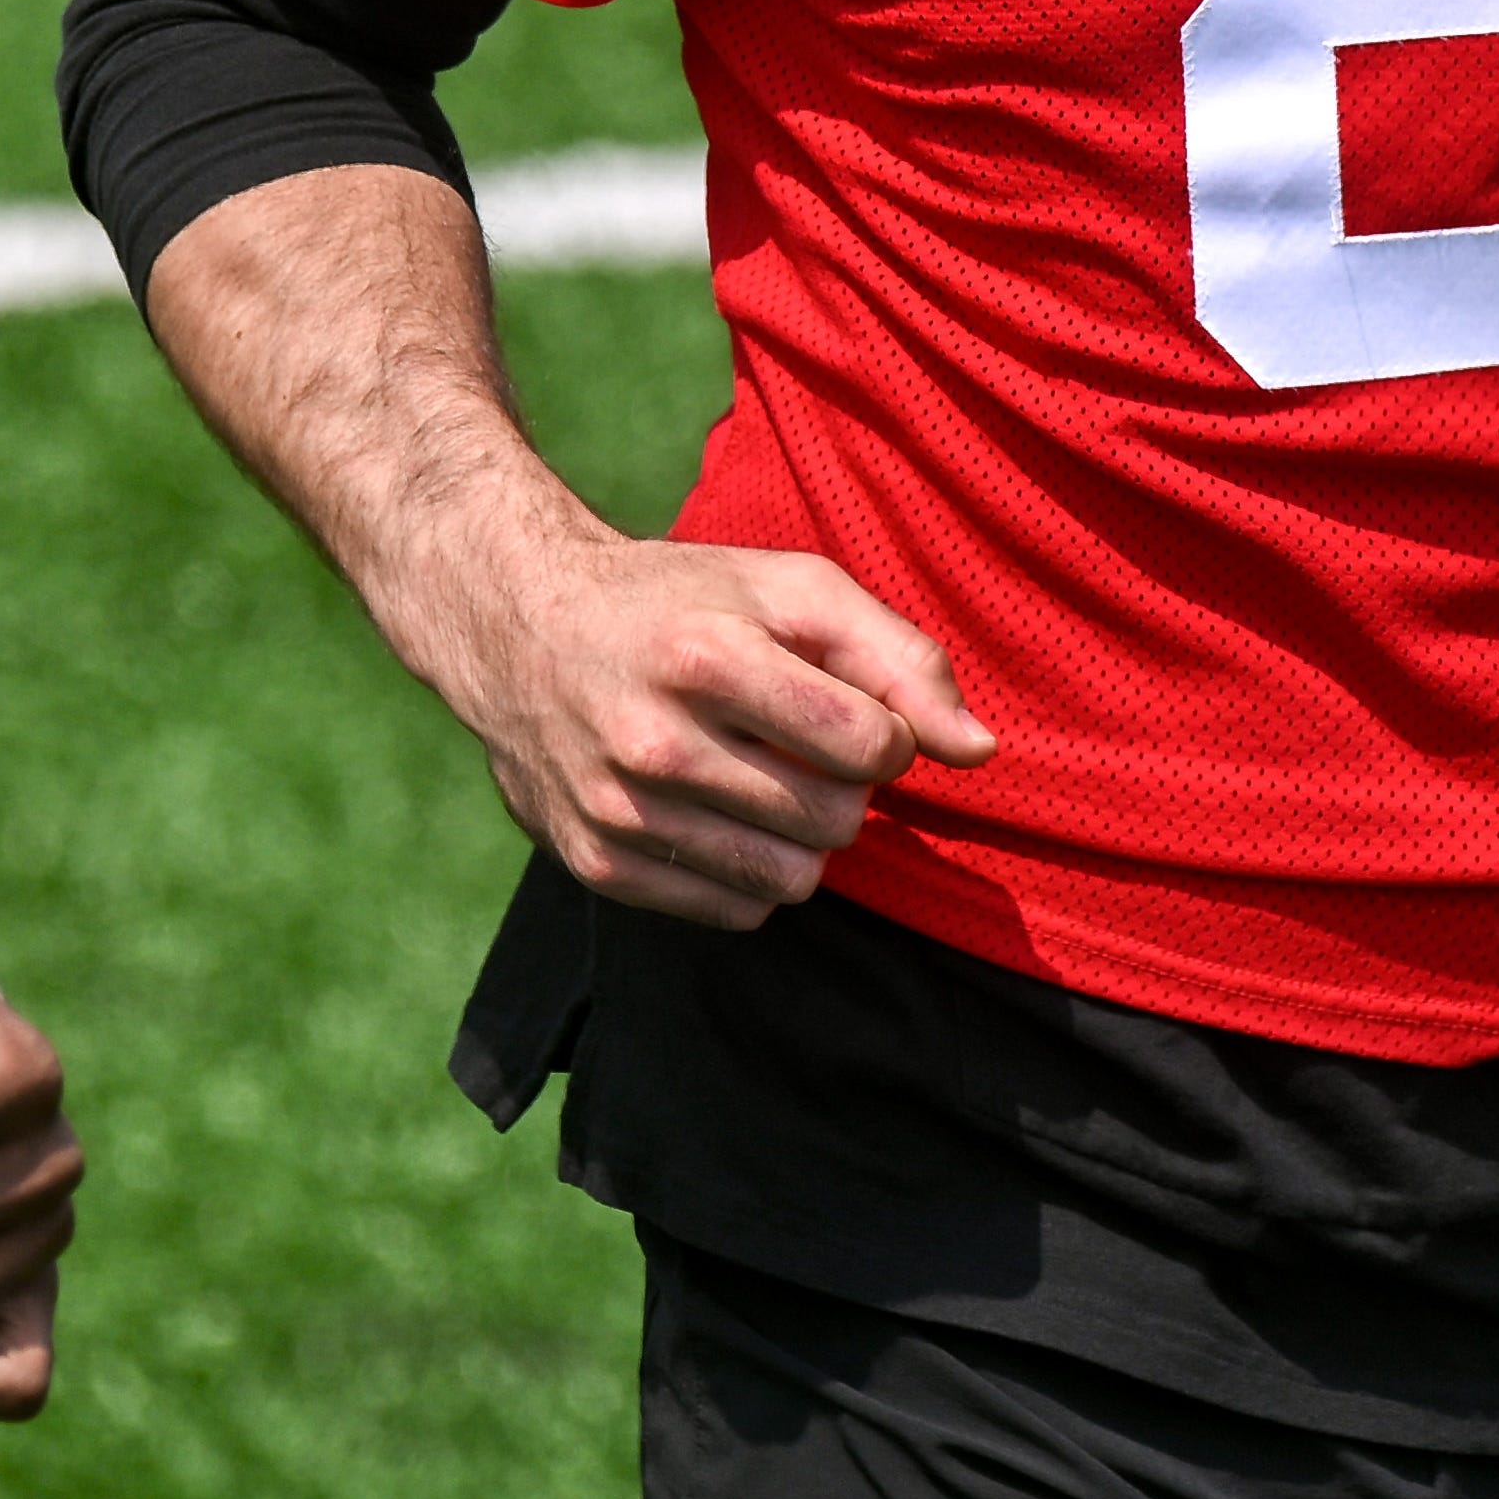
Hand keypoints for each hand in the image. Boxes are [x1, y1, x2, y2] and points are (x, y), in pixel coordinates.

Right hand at [377, 487, 994, 931]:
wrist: (517, 626)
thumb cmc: (678, 602)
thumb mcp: (788, 587)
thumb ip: (899, 656)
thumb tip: (980, 752)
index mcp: (707, 652)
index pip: (869, 743)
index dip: (887, 734)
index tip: (853, 710)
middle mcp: (654, 739)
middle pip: (835, 819)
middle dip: (844, 788)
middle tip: (801, 746)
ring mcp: (619, 810)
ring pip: (791, 879)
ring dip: (801, 837)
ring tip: (762, 781)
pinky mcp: (597, 864)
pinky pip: (735, 911)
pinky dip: (748, 873)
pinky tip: (717, 814)